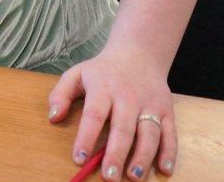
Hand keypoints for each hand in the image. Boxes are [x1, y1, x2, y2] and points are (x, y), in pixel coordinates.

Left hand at [47, 48, 176, 179]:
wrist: (138, 54)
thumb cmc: (102, 71)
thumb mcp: (76, 74)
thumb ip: (60, 94)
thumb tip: (53, 118)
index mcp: (103, 88)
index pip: (94, 115)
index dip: (86, 137)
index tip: (79, 158)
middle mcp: (128, 97)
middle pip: (123, 128)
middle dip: (116, 154)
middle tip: (109, 176)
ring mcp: (150, 104)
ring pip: (149, 133)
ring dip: (143, 156)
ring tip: (134, 176)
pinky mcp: (166, 110)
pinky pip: (170, 133)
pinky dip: (170, 152)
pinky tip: (164, 168)